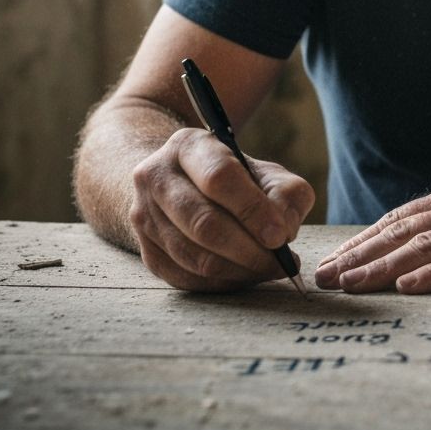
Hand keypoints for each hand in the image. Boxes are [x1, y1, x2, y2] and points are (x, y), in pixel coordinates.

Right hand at [130, 126, 314, 291]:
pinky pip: (187, 278)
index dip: (253, 209)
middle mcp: (156, 178)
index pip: (219, 177)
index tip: (280, 235)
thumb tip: (284, 231)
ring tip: (270, 269)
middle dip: (249, 249)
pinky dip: (223, 283)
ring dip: (239, 270)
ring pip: (194, 257)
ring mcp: (144, 217)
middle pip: (203, 222)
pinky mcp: (147, 252)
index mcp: (188, 146)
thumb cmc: (234, 178)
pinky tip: (247, 275)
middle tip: (281, 262)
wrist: (181, 185)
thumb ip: (286, 193)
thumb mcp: (265, 171)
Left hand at [314, 162, 430, 293]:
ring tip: (349, 283)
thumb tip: (428, 245)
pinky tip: (408, 285)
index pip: (399, 219)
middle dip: (358, 256)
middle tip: (324, 277)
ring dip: (380, 266)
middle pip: (400, 232)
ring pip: (422, 246)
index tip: (335, 259)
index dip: (364, 240)